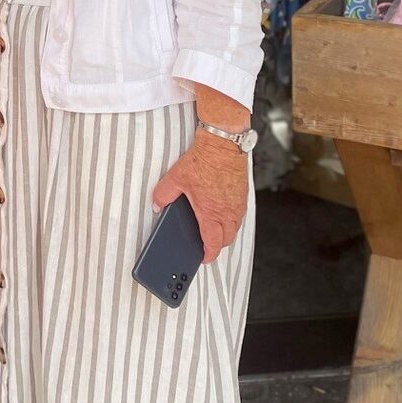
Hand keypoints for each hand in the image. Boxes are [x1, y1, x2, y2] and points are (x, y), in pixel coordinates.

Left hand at [151, 130, 250, 263]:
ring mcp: (238, 204)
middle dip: (217, 245)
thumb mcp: (175, 178)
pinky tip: (222, 212)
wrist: (222, 144)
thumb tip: (157, 205)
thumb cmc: (203, 160)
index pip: (213, 243)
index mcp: (211, 213)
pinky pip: (239, 215)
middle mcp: (228, 212)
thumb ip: (163, 194)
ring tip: (213, 230)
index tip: (204, 258)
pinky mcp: (243, 194)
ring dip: (225, 232)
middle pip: (226, 239)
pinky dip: (232, 219)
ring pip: (235, 228)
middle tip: (207, 245)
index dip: (208, 255)